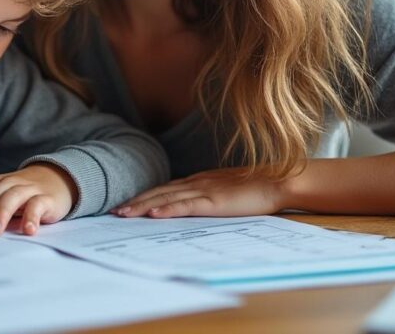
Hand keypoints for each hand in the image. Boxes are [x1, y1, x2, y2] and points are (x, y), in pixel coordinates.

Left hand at [0, 164, 77, 235]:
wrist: (58, 179)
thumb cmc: (25, 195)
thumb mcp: (4, 198)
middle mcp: (11, 182)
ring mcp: (30, 188)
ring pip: (12, 197)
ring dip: (1, 214)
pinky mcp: (47, 197)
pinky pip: (37, 205)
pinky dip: (31, 217)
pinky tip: (28, 230)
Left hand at [113, 167, 285, 217]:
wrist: (280, 181)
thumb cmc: (257, 188)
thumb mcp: (226, 191)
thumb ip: (209, 196)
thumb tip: (193, 206)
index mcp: (200, 180)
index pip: (166, 188)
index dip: (145, 196)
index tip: (127, 204)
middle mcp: (197, 182)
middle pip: (159, 191)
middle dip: (136, 201)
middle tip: (114, 211)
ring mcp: (205, 190)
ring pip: (166, 197)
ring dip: (143, 205)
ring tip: (124, 213)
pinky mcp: (214, 201)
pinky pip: (186, 205)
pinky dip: (167, 208)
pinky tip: (153, 213)